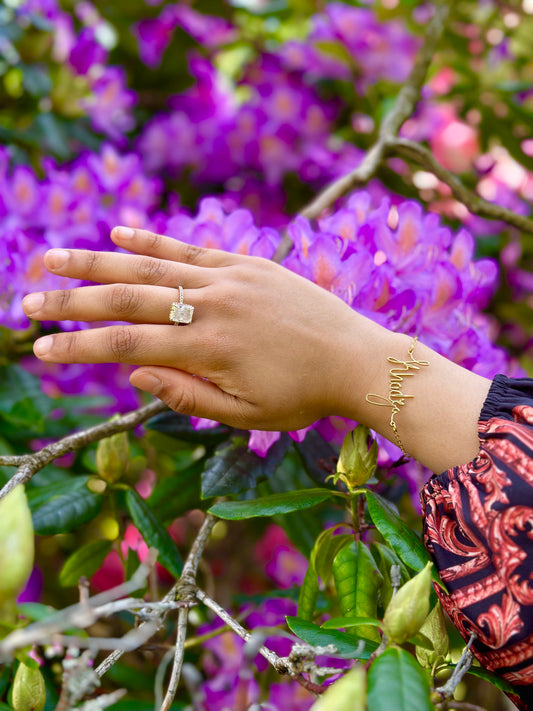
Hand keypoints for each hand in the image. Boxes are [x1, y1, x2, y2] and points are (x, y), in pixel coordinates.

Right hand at [21, 227, 377, 432]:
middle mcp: (212, 306)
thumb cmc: (303, 397)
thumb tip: (134, 373)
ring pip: (151, 267)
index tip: (41, 349)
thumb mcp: (245, 415)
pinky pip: (190, 248)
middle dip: (72, 301)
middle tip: (27, 301)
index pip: (126, 345)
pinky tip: (118, 232)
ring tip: (54, 258)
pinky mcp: (245, 264)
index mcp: (209, 349)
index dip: (79, 347)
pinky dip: (152, 241)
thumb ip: (187, 395)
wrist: (357, 359)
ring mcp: (229, 279)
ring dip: (98, 262)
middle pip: (127, 300)